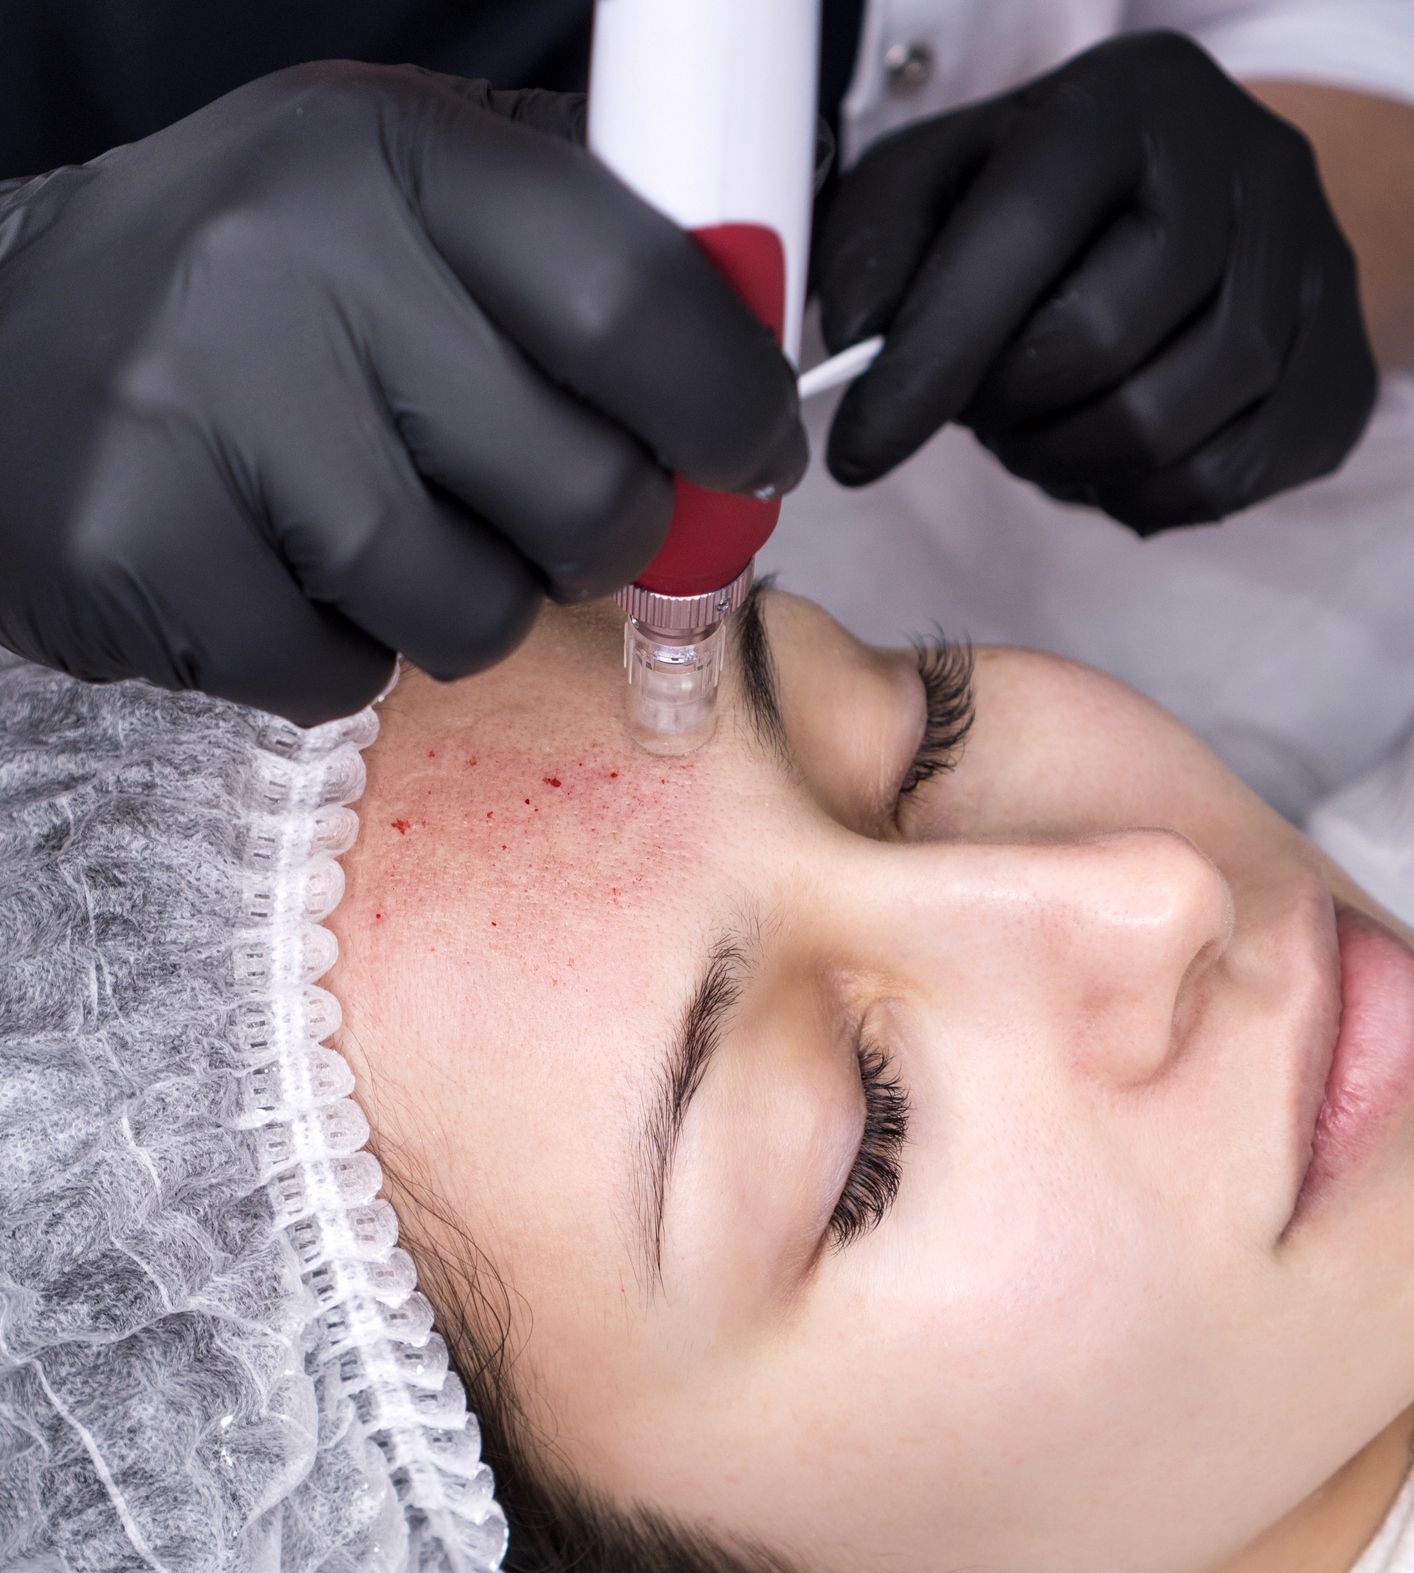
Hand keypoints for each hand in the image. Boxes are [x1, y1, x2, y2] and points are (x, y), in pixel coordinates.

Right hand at [0, 64, 806, 721]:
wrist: (2, 380)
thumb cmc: (239, 317)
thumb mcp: (396, 225)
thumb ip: (560, 285)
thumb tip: (740, 397)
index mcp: (386, 153)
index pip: (633, 302)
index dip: (728, 406)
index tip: (749, 455)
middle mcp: (292, 257)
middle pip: (581, 487)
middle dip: (601, 541)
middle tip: (552, 524)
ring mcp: (204, 406)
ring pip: (472, 609)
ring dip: (462, 608)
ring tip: (374, 538)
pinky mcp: (143, 546)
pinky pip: (342, 674)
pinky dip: (336, 656)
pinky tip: (274, 575)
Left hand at [815, 31, 1376, 533]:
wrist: (1200, 207)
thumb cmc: (1043, 204)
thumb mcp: (937, 189)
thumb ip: (876, 252)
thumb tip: (854, 349)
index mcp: (1127, 102)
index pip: (1019, 240)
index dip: (929, 363)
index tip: (859, 451)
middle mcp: (1244, 166)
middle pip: (1099, 347)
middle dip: (1007, 409)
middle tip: (982, 405)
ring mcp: (1312, 268)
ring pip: (1163, 430)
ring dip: (1065, 461)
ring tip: (1039, 426)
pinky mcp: (1338, 369)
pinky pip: (1219, 483)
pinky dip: (1136, 496)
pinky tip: (1108, 452)